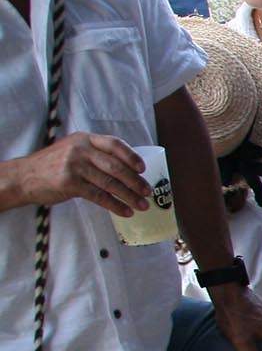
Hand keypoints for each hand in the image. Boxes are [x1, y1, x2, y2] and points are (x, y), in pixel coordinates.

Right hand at [14, 133, 150, 216]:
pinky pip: (99, 196)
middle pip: (116, 166)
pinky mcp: (70, 183)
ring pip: (110, 183)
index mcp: (85, 139)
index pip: (114, 144)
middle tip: (148, 192)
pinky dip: (115, 205)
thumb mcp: (73, 150)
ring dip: (130, 196)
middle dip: (136, 181)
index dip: (132, 157)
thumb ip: (95, 154)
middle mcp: (81, 149)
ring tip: (143, 206)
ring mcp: (75, 166)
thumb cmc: (53, 165)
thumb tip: (128, 169)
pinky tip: (125, 212)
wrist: (24, 177)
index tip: (144, 169)